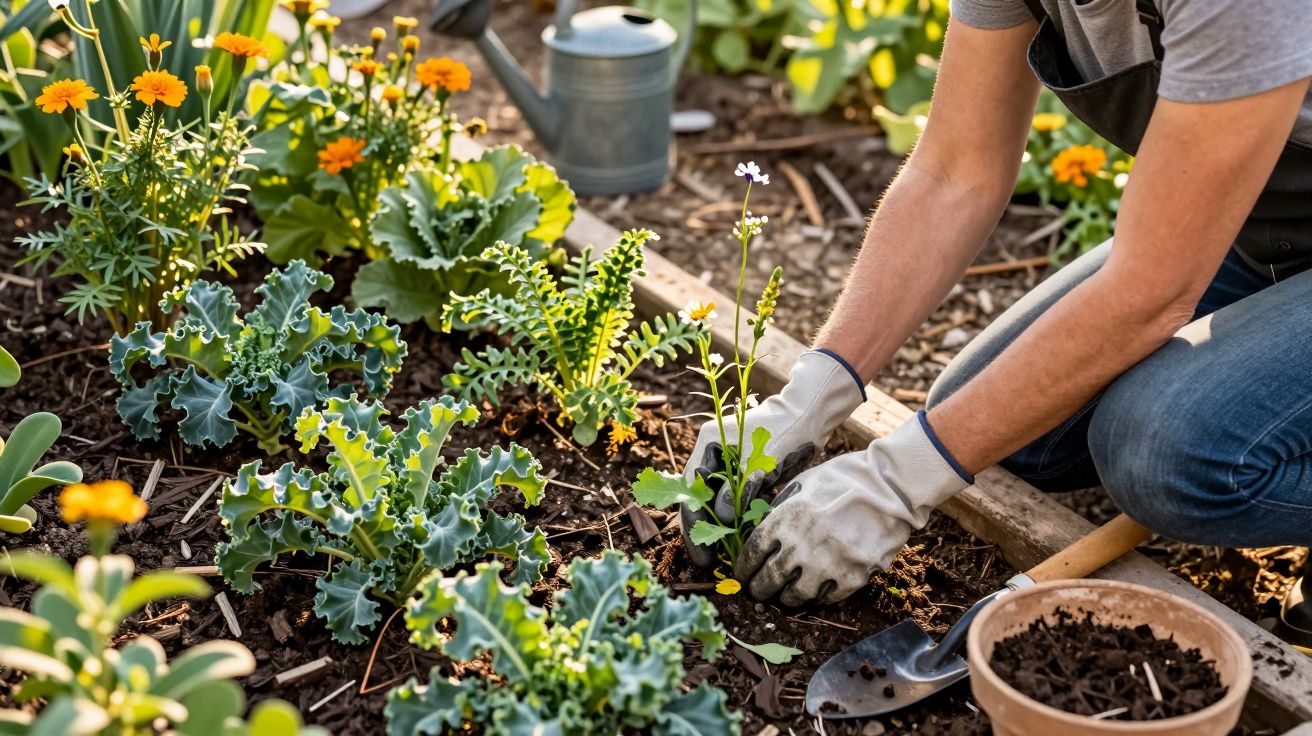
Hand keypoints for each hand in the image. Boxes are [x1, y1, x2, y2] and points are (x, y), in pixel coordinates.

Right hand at [681, 350, 865, 565]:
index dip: (693, 528)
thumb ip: (735, 493)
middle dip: (703, 531)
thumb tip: (721, 522)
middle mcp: (712, 454)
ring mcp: (727, 461)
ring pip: (716, 501)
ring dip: (719, 527)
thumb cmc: (784, 432)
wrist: (810, 413)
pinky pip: (734, 498)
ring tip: (723, 556)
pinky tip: (740, 537)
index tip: (703, 558)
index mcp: (708, 445)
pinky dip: (736, 517)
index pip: (690, 493)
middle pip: (698, 499)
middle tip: (709, 563)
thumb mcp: (759, 465)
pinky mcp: (745, 470)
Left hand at [734, 413, 972, 605]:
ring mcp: (827, 564)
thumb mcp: (804, 482)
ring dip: (786, 600)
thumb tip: (765, 526)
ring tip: (785, 599)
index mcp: (785, 518)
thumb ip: (782, 506)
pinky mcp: (852, 577)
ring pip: (796, 596)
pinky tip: (816, 595)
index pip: (753, 552)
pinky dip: (818, 599)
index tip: (742, 576)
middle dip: (759, 590)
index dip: (743, 568)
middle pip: (769, 579)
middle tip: (757, 593)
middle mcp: (801, 545)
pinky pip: (827, 598)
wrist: (891, 486)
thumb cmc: (846, 478)